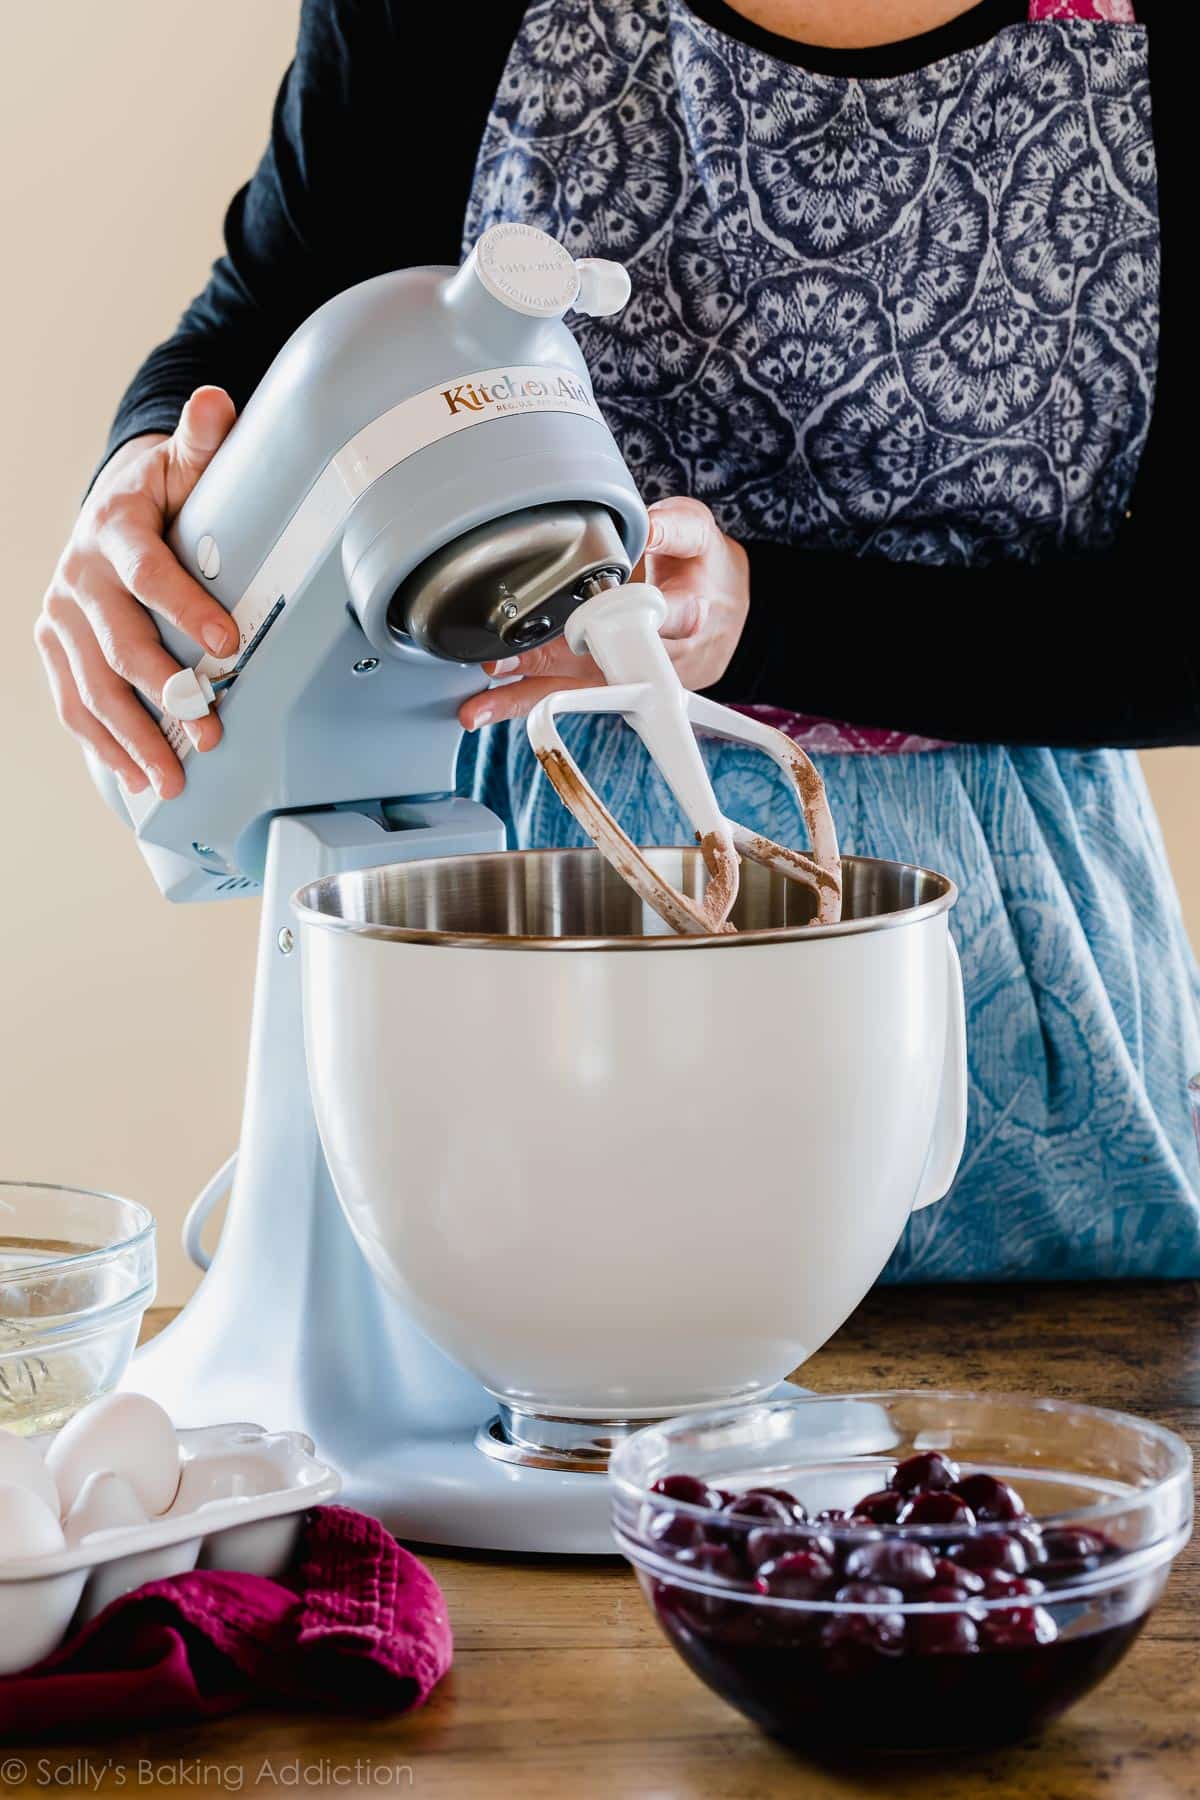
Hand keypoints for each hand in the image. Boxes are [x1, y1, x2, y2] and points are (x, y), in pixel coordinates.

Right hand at [35, 386, 240, 797]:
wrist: (107, 506)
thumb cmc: (158, 493)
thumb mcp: (182, 463)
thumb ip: (202, 441)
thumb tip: (214, 403)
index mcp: (114, 529)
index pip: (148, 572)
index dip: (186, 607)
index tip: (228, 644)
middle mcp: (78, 577)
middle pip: (119, 645)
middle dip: (165, 694)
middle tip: (208, 732)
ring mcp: (60, 617)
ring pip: (92, 687)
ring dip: (133, 737)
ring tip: (172, 778)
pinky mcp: (53, 647)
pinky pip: (73, 702)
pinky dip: (103, 743)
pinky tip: (134, 775)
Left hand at [458, 496, 749, 729]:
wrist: (732, 617)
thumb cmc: (708, 571)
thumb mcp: (701, 533)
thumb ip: (674, 526)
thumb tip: (644, 524)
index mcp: (690, 614)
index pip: (650, 619)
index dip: (612, 618)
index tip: (573, 620)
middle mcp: (663, 658)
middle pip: (601, 666)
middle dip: (546, 664)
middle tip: (499, 662)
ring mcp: (640, 682)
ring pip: (581, 693)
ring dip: (527, 699)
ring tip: (479, 707)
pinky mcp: (622, 691)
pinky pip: (574, 700)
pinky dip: (531, 703)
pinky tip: (492, 708)